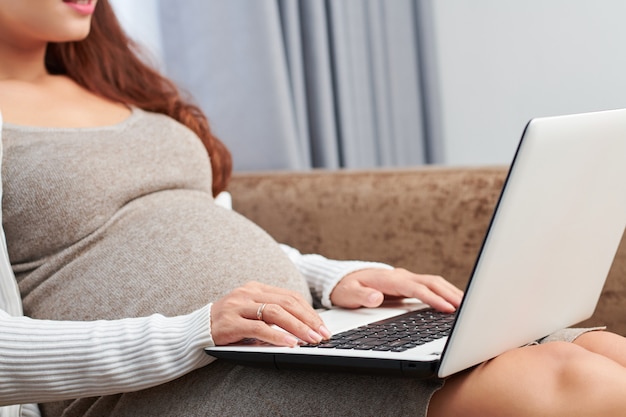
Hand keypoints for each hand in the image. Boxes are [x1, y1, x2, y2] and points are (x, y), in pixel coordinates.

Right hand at [211, 281, 331, 346]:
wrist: (195, 331)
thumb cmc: (227, 325)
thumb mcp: (251, 315)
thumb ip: (271, 316)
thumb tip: (304, 328)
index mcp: (256, 288)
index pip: (290, 296)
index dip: (309, 312)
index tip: (323, 326)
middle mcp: (248, 293)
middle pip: (286, 303)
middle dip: (308, 320)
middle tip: (323, 335)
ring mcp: (238, 306)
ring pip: (275, 313)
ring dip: (297, 327)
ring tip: (311, 340)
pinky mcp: (230, 322)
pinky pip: (259, 328)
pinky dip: (277, 336)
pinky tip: (289, 344)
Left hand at [330, 268, 462, 312]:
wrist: (342, 280)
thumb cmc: (345, 288)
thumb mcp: (347, 294)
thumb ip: (360, 296)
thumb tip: (376, 298)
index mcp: (388, 279)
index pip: (415, 288)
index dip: (432, 298)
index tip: (447, 308)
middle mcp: (400, 276)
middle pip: (431, 281)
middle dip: (450, 294)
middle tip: (468, 308)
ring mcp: (405, 279)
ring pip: (434, 282)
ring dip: (451, 292)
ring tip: (468, 306)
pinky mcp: (407, 284)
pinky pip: (430, 286)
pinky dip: (445, 292)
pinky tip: (454, 302)